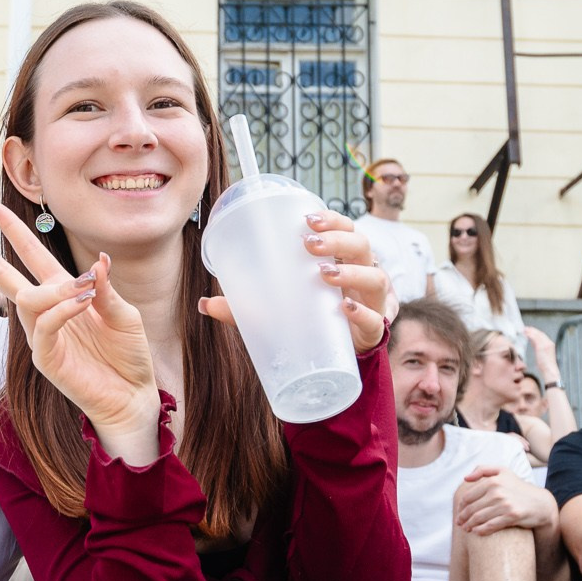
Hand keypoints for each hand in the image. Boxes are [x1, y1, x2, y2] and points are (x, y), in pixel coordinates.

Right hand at [0, 200, 161, 454]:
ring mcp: (42, 336)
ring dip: (55, 287)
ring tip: (86, 289)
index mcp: (61, 292)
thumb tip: (97, 261)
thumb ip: (106, 288)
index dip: (9, 228)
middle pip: (1, 273)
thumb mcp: (123, 313)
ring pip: (27, 299)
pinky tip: (82, 303)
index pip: (28, 254)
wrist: (134, 396)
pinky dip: (62, 309)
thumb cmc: (128, 355)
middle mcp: (45, 311)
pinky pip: (45, 326)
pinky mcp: (47, 359)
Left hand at [201, 208, 392, 352]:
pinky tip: (345, 309)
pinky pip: (376, 321)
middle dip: (337, 239)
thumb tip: (204, 304)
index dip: (332, 219)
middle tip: (308, 244)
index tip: (307, 218)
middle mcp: (361, 276)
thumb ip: (244, 308)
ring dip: (351, 272)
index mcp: (342, 261)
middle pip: (361, 245)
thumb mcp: (275, 311)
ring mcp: (372, 304)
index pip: (346, 228)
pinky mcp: (374, 332)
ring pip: (375, 277)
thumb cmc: (308, 323)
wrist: (335, 362)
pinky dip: (363, 314)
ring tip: (323, 273)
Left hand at [453, 466, 556, 535]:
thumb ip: (483, 470)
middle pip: (472, 508)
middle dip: (463, 518)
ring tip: (466, 529)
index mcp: (493, 481)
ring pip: (479, 518)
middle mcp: (498, 491)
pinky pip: (491, 525)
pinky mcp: (512, 516)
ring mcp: (505, 504)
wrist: (540, 503)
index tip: (459, 512)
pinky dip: (481, 530)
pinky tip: (476, 532)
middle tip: (460, 523)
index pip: (468, 496)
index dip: (461, 506)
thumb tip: (465, 478)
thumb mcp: (503, 471)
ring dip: (469, 525)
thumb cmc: (518, 487)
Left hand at [522, 325, 560, 381]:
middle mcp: (549, 343)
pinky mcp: (542, 347)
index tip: (530, 330)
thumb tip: (533, 342)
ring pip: (538, 335)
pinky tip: (526, 334)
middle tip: (525, 328)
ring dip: (530, 331)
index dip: (536, 332)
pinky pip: (536, 339)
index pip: (542, 335)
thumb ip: (538, 347)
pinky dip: (530, 335)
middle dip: (532, 330)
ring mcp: (546, 345)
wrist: (549, 371)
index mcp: (550, 345)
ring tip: (524, 329)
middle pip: (540, 334)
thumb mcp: (541, 354)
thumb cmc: (545, 366)